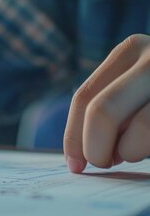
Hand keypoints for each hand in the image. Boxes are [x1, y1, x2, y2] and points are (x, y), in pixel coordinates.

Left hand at [64, 34, 149, 172]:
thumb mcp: (137, 88)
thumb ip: (112, 108)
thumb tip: (78, 155)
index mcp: (131, 50)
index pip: (85, 96)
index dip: (73, 135)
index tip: (75, 165)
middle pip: (102, 112)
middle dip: (96, 149)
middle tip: (105, 162)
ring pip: (140, 132)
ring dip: (134, 152)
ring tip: (142, 147)